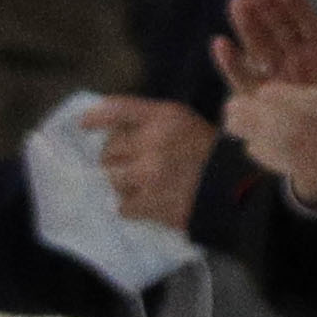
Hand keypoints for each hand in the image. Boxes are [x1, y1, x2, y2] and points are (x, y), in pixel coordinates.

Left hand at [88, 94, 216, 228]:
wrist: (232, 189)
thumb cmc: (206, 153)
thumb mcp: (182, 122)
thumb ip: (147, 119)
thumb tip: (104, 125)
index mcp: (164, 117)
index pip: (118, 110)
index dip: (96, 117)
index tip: (83, 125)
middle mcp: (153, 141)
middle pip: (107, 151)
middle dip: (115, 160)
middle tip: (133, 166)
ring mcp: (149, 173)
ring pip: (112, 179)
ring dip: (123, 184)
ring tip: (143, 185)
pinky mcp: (149, 202)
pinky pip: (122, 205)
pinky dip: (131, 207)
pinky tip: (149, 202)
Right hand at [211, 0, 316, 98]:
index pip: (308, 24)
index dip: (295, 6)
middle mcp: (300, 64)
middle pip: (279, 32)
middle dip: (264, 10)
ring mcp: (280, 81)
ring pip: (259, 50)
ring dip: (246, 28)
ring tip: (237, 5)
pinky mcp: (265, 103)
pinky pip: (246, 81)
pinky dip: (232, 63)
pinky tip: (221, 44)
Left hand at [226, 4, 316, 203]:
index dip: (290, 101)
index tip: (265, 89)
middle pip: (300, 133)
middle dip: (262, 120)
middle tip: (232, 107)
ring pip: (295, 154)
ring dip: (261, 138)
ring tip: (233, 123)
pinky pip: (302, 170)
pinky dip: (276, 158)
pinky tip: (254, 146)